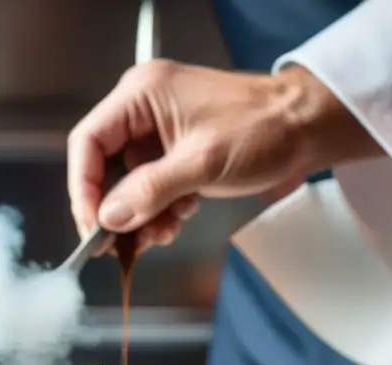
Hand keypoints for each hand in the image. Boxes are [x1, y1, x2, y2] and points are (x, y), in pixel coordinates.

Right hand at [67, 60, 378, 252]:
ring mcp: (160, 131)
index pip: (88, 143)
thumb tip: (109, 218)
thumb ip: (150, 191)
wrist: (307, 129)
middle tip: (124, 242)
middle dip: (117, 208)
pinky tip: (178, 219)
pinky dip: (159, 209)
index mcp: (141, 95)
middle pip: (104, 166)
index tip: (93, 227)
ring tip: (161, 233)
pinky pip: (151, 186)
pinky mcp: (176, 151)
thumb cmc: (264, 130)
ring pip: (128, 182)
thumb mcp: (201, 164)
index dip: (84, 188)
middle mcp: (144, 109)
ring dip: (140, 214)